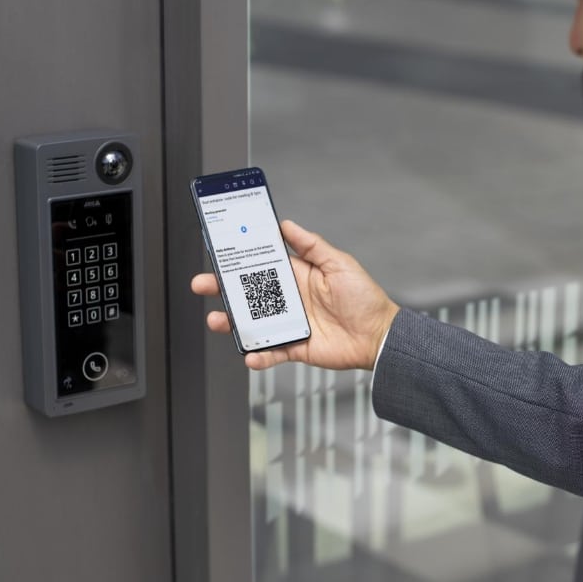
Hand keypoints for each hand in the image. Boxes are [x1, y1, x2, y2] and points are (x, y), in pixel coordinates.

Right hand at [190, 220, 399, 370]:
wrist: (379, 336)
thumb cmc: (365, 298)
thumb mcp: (339, 263)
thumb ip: (312, 245)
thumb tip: (287, 225)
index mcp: (298, 276)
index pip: (262, 266)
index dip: (240, 261)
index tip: (220, 255)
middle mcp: (290, 300)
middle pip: (249, 295)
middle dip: (223, 289)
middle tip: (203, 284)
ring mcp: (290, 325)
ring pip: (253, 324)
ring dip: (233, 323)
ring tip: (218, 320)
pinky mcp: (296, 347)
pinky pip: (272, 352)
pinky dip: (260, 356)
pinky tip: (250, 354)